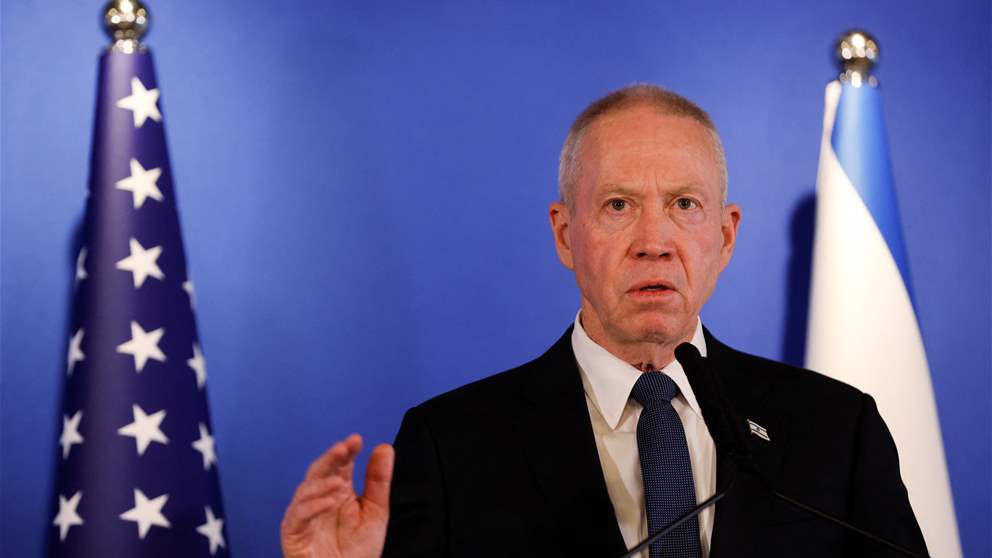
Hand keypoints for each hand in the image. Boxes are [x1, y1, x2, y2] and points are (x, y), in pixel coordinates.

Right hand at [281, 434, 394, 557]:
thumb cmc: (359, 548)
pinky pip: (297, 516)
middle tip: (342, 448)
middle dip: (329, 459)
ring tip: (339, 483)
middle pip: (319, 471)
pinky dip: (311, 508)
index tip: (356, 440)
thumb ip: (377, 480)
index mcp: (338, 489)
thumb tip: (384, 447)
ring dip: (321, 484)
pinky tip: (329, 503)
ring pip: (305, 491)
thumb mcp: (375, 511)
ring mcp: (304, 514)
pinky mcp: (293, 532)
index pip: (339, 464)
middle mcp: (318, 498)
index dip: (346, 450)